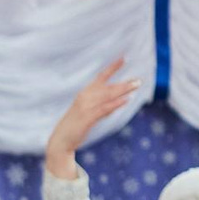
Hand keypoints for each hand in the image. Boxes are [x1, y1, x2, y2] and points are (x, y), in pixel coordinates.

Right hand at [46, 59, 138, 177]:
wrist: (60, 140)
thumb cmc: (74, 127)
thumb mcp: (87, 112)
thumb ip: (102, 105)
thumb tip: (118, 101)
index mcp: (84, 93)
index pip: (100, 77)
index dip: (112, 68)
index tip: (123, 58)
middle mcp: (85, 97)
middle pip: (108, 87)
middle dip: (124, 83)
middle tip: (138, 80)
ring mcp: (86, 107)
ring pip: (108, 96)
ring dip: (123, 90)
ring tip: (136, 85)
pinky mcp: (87, 118)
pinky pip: (105, 108)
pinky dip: (116, 103)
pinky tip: (126, 100)